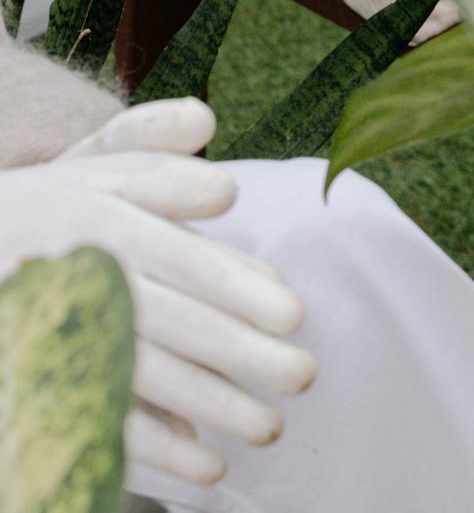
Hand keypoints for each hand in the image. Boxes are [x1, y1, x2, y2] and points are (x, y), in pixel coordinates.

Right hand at [0, 98, 315, 484]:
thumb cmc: (46, 210)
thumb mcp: (87, 168)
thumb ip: (150, 151)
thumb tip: (214, 154)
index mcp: (83, 217)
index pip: (170, 256)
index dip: (232, 287)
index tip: (294, 315)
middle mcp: (62, 273)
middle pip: (160, 320)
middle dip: (234, 351)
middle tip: (303, 375)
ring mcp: (40, 330)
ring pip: (133, 376)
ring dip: (205, 405)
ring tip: (270, 427)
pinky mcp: (29, 379)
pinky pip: (92, 420)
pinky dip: (151, 447)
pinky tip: (207, 464)